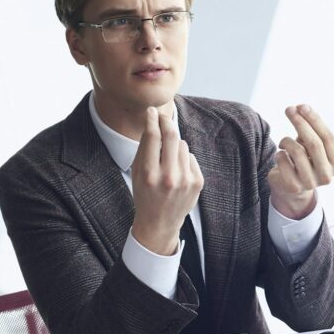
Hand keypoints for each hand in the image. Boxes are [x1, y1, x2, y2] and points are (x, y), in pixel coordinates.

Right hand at [130, 106, 203, 254]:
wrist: (159, 222)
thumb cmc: (145, 194)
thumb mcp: (137, 172)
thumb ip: (144, 148)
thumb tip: (152, 121)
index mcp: (149, 174)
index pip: (153, 137)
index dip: (152, 120)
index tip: (152, 112)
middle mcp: (168, 177)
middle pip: (172, 136)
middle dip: (167, 122)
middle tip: (163, 117)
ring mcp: (185, 180)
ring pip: (183, 145)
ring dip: (175, 145)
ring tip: (167, 159)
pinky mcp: (197, 182)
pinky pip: (191, 157)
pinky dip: (184, 159)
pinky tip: (177, 171)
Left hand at [268, 104, 333, 218]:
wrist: (291, 188)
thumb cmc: (303, 160)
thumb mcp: (310, 145)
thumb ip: (309, 128)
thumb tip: (299, 108)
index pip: (328, 137)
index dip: (315, 120)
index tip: (302, 106)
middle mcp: (327, 176)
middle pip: (314, 143)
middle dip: (300, 123)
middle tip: (289, 110)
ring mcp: (310, 183)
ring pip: (297, 151)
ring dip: (286, 140)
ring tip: (284, 142)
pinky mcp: (293, 187)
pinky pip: (283, 160)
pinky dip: (279, 153)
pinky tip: (281, 157)